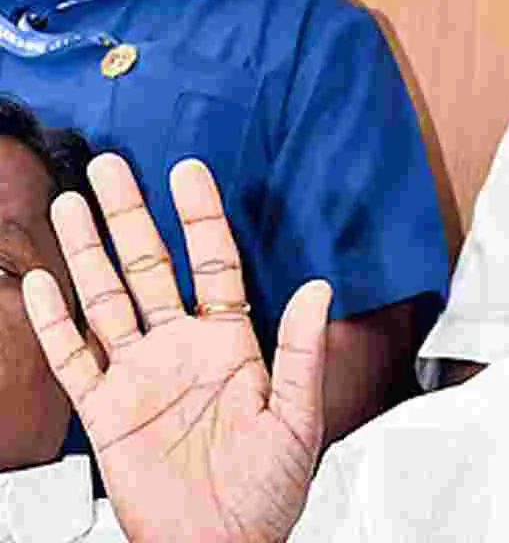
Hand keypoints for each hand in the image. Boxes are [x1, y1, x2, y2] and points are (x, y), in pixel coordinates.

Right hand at [22, 155, 330, 542]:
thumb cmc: (268, 490)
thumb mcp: (298, 418)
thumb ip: (302, 352)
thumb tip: (320, 288)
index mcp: (232, 345)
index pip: (213, 265)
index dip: (200, 218)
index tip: (189, 171)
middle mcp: (182, 350)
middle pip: (150, 268)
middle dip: (130, 217)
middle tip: (110, 166)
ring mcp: (140, 376)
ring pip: (106, 300)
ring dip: (87, 253)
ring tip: (69, 203)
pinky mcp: (105, 411)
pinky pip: (73, 358)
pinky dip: (56, 322)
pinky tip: (43, 283)